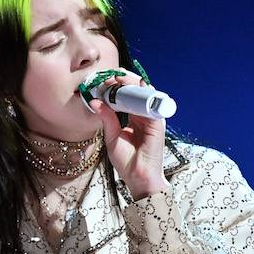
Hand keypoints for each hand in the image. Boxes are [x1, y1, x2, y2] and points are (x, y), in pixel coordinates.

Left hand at [90, 69, 169, 198]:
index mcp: (135, 118)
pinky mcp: (158, 122)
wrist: (138, 178)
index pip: (127, 97)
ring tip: (116, 78)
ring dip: (130, 83)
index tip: (102, 81)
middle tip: (108, 76)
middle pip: (136, 92)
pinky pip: (151, 102)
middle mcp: (144, 115)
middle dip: (122, 81)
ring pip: (143, 93)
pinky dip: (141, 92)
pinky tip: (130, 87)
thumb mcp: (112, 136)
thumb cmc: (127, 161)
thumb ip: (107, 118)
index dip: (115, 87)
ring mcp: (152, 118)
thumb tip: (95, 101)